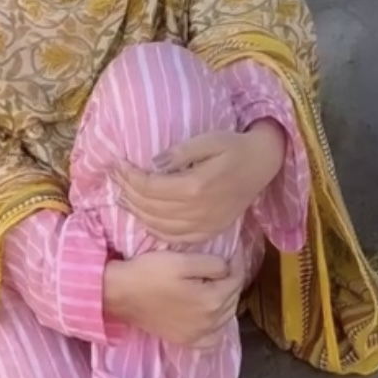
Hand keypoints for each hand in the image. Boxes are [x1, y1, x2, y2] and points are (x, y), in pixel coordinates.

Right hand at [104, 247, 244, 348]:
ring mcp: (197, 334)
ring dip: (227, 299)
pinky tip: (212, 316)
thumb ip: (213, 264)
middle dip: (232, 279)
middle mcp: (210, 322)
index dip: (237, 262)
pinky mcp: (185, 340)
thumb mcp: (183, 261)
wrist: (120, 294)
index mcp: (212, 300)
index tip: (235, 249)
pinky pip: (213, 339)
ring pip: (227, 316)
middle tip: (225, 263)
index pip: (236, 279)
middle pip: (233, 298)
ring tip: (217, 283)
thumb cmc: (149, 273)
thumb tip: (229, 268)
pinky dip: (218, 328)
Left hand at [114, 122, 285, 243]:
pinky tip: (143, 217)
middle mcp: (197, 211)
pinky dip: (154, 230)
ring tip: (122, 196)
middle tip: (115, 176)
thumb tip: (154, 163)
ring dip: (136, 212)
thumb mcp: (209, 139)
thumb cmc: (234, 147)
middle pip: (149, 207)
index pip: (149, 186)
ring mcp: (203, 225)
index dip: (129, 175)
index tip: (116, 163)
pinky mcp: (208, 232)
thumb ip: (181, 152)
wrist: (263, 165)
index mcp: (196, 186)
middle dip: (127, 191)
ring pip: (157, 225)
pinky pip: (174, 238)